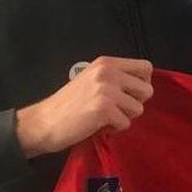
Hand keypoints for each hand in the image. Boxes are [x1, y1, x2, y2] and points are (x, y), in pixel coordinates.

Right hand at [15, 56, 152, 157]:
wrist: (44, 122)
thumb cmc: (69, 104)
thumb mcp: (92, 79)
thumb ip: (115, 77)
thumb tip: (143, 85)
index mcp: (106, 63)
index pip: (146, 67)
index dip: (142, 83)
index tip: (128, 94)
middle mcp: (108, 72)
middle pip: (147, 90)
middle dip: (135, 103)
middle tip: (116, 109)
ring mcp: (106, 89)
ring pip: (138, 109)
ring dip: (124, 117)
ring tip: (105, 117)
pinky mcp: (104, 108)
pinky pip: (126, 123)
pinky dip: (114, 129)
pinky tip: (98, 125)